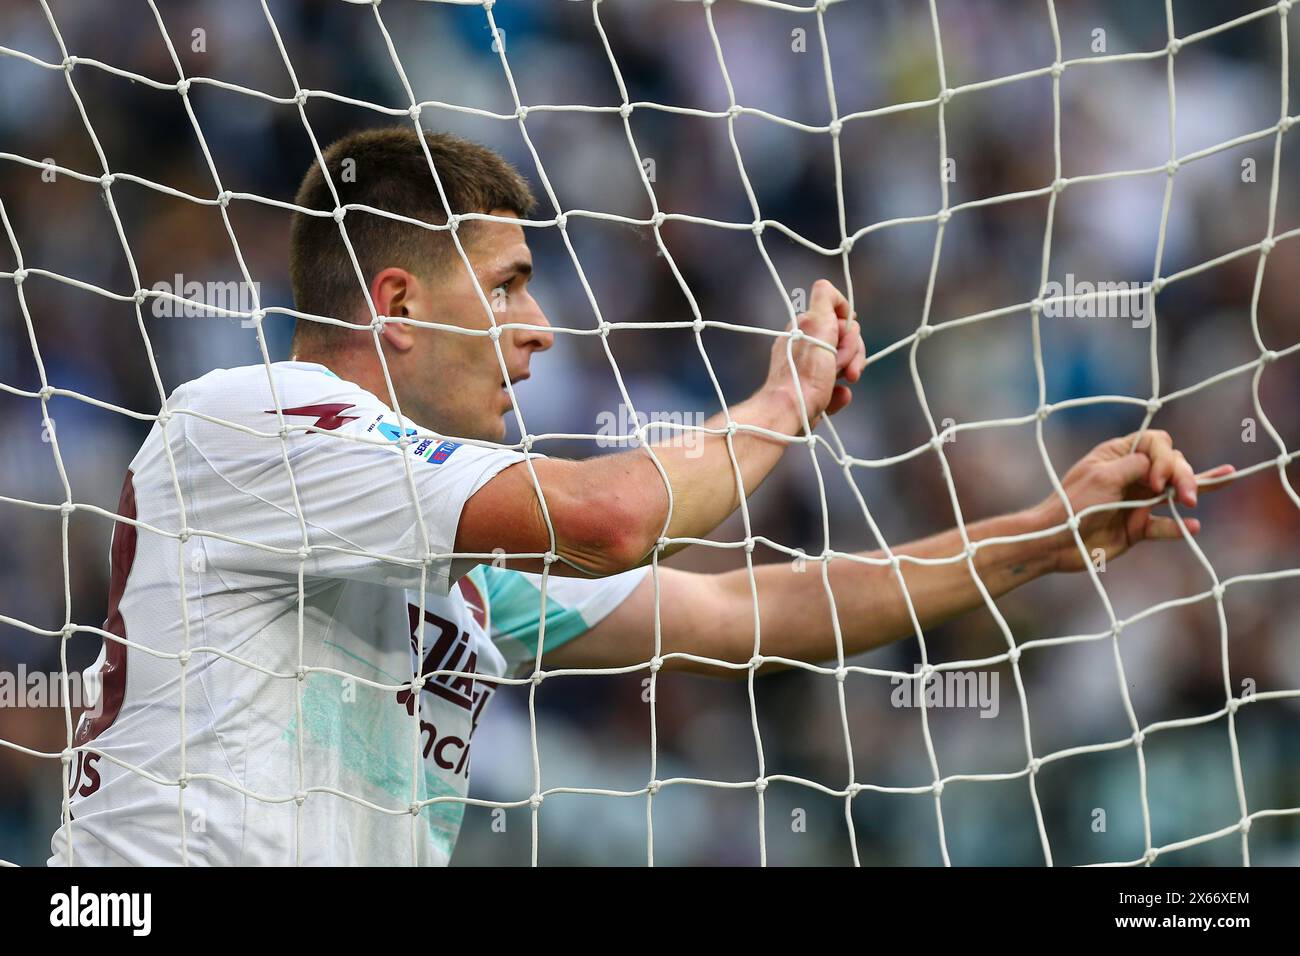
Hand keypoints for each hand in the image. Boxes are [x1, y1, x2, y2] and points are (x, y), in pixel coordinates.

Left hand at [764, 279, 865, 429]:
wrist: (792, 411)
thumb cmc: (805, 370)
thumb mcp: (818, 321)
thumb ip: (825, 298)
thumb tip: (831, 291)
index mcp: (806, 326)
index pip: (840, 316)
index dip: (848, 327)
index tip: (844, 336)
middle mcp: (806, 345)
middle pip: (846, 341)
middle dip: (851, 351)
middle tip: (841, 364)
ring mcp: (810, 370)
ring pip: (846, 365)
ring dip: (849, 371)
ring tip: (840, 380)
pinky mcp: (814, 393)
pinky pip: (838, 389)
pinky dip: (840, 393)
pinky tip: (835, 396)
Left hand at [1036, 430, 1234, 572]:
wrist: (1055, 541)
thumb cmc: (1073, 504)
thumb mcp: (1102, 477)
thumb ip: (1135, 466)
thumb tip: (1161, 462)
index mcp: (1118, 455)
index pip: (1157, 444)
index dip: (1164, 459)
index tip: (1155, 480)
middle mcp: (1132, 475)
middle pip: (1172, 466)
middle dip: (1184, 476)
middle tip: (1186, 497)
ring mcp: (1136, 501)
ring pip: (1175, 492)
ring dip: (1194, 489)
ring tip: (1214, 487)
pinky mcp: (1137, 528)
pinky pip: (1164, 525)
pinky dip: (1179, 527)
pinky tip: (1192, 527)